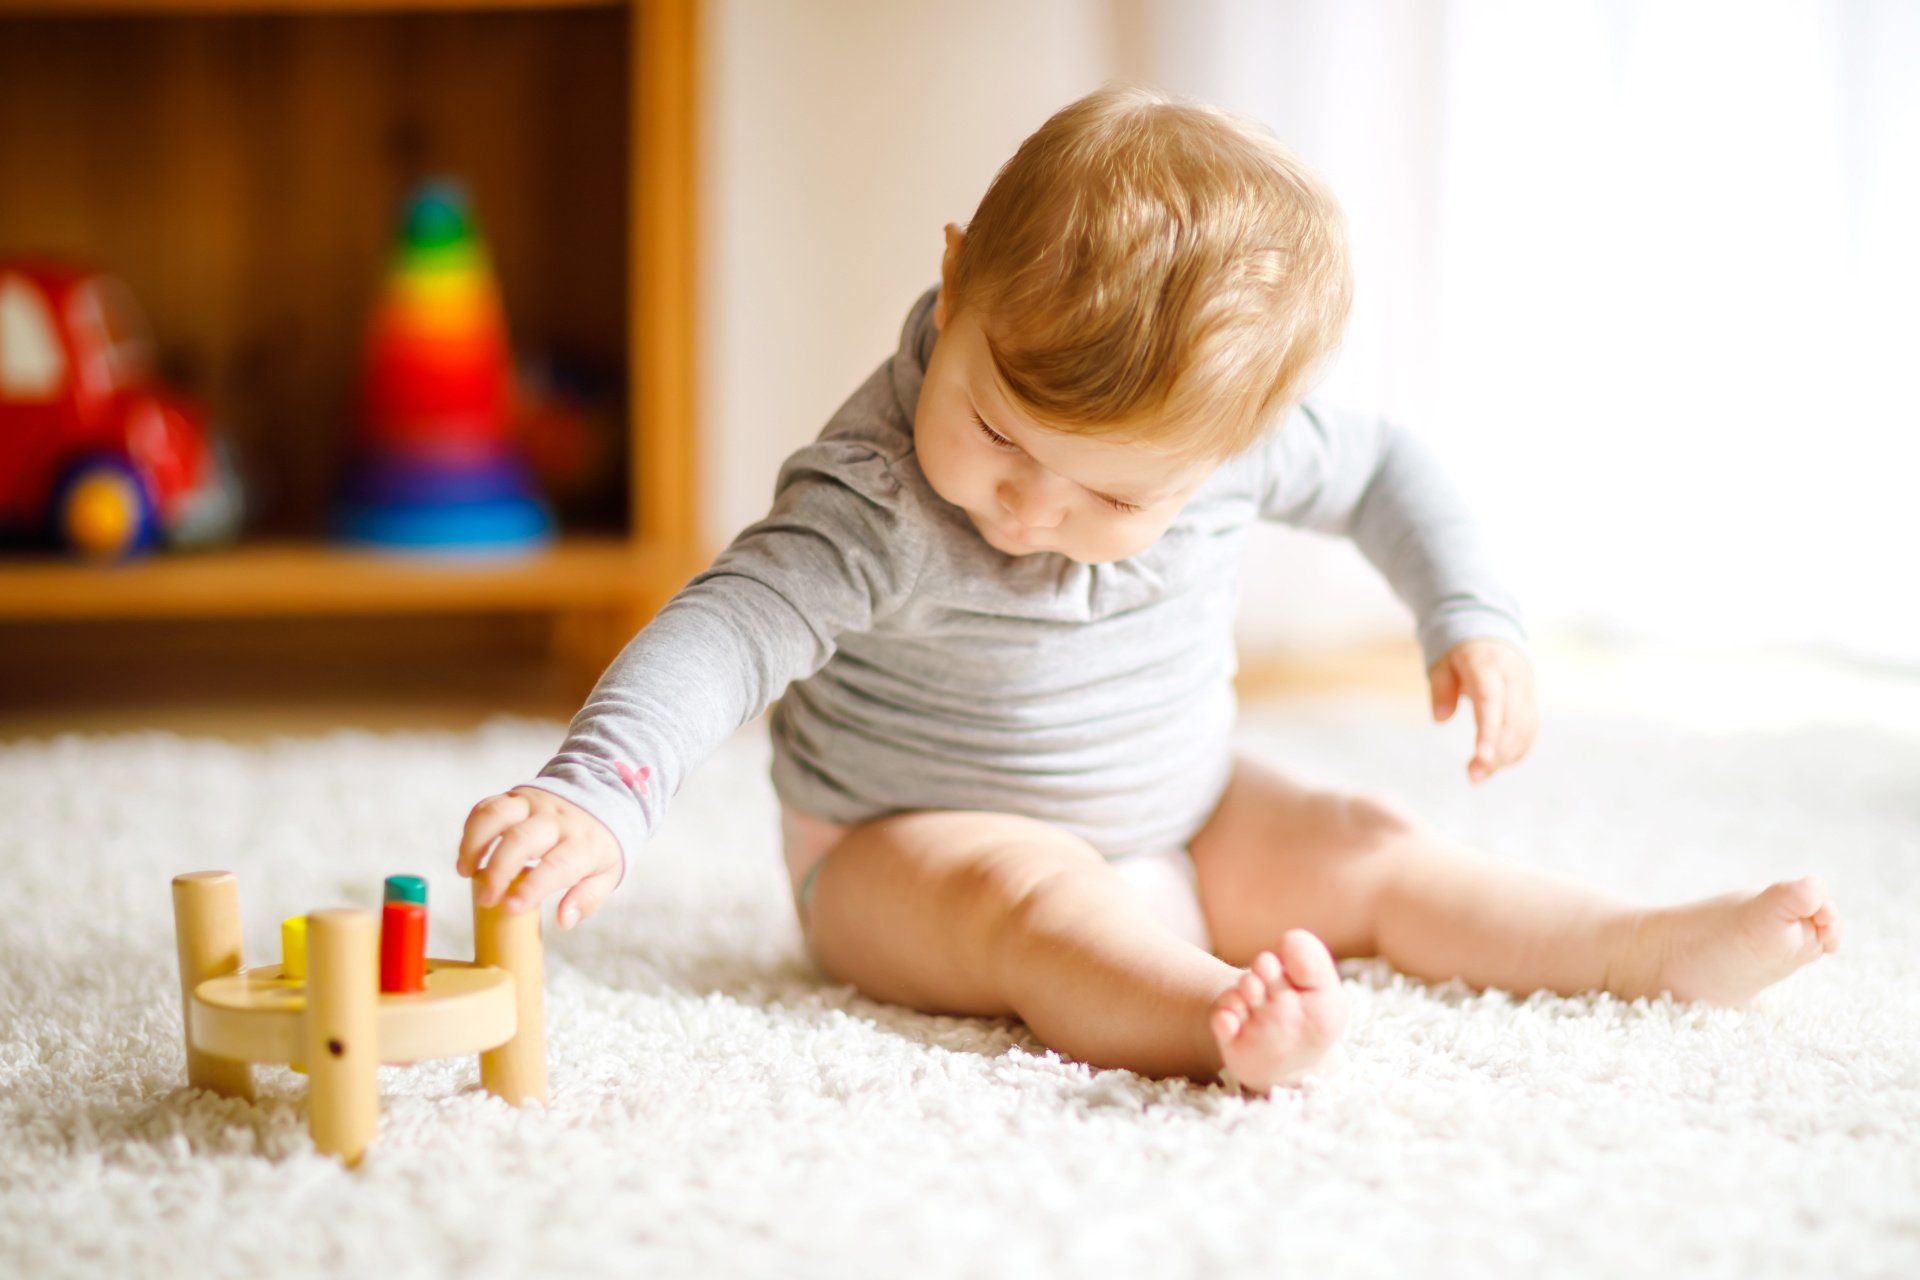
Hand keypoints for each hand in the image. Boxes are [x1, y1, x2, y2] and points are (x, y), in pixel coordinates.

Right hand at [457, 786, 622, 929]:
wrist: (602, 796)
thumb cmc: (596, 846)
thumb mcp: (606, 874)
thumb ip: (587, 899)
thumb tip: (564, 921)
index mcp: (583, 843)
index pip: (557, 866)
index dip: (532, 888)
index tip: (510, 908)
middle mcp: (557, 821)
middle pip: (522, 839)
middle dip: (498, 870)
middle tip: (485, 899)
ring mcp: (535, 804)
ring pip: (498, 815)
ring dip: (475, 843)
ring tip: (465, 872)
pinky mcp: (516, 796)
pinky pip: (488, 806)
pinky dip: (472, 829)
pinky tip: (468, 854)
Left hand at [1427, 637, 1537, 784]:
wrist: (1492, 635)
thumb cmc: (1461, 655)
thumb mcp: (1442, 664)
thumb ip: (1440, 689)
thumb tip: (1440, 719)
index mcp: (1488, 665)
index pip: (1491, 701)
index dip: (1489, 731)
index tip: (1481, 758)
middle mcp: (1513, 678)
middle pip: (1511, 720)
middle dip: (1496, 752)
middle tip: (1474, 776)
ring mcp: (1527, 690)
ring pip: (1525, 728)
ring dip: (1506, 756)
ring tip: (1479, 775)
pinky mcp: (1532, 702)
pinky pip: (1531, 730)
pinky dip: (1518, 750)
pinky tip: (1498, 765)